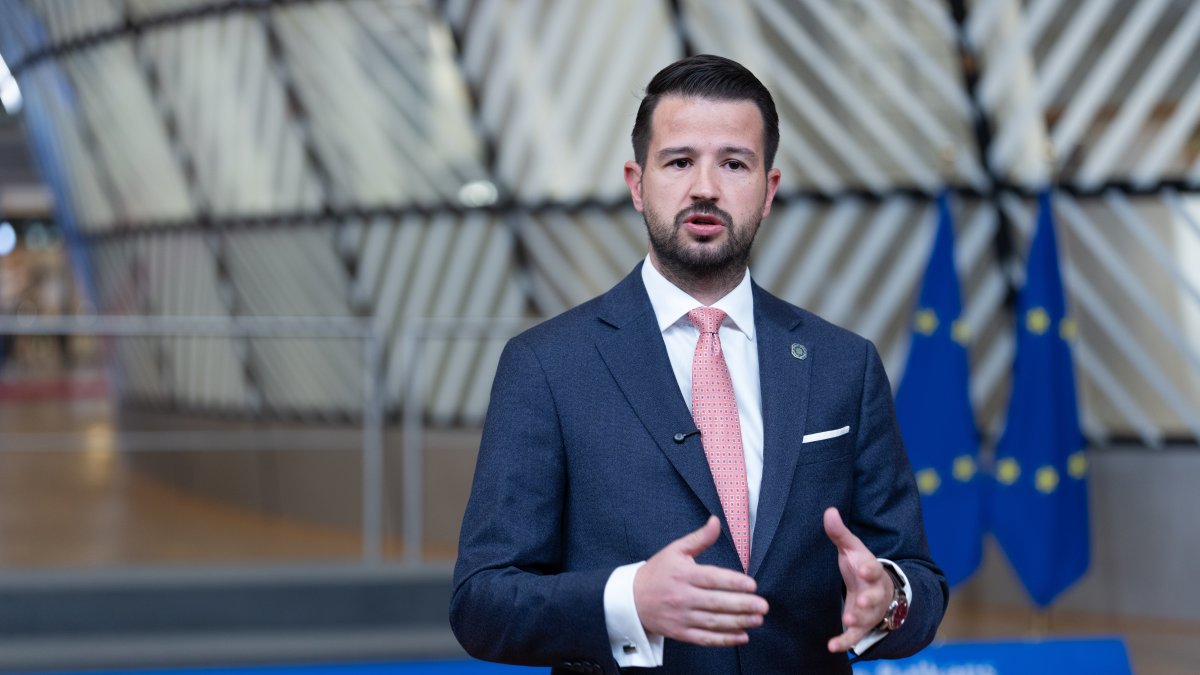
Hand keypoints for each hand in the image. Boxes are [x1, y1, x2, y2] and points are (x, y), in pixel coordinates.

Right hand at [633, 515, 767, 646]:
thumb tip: (716, 521)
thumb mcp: (675, 550)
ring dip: (738, 622)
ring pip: (713, 622)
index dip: (733, 582)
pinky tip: (741, 636)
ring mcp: (680, 617)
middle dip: (742, 605)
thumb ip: (700, 538)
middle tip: (762, 606)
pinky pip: (704, 638)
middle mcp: (682, 596)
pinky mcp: (680, 633)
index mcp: (682, 574)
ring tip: (757, 620)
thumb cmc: (657, 572)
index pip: (711, 579)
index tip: (752, 585)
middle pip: (716, 602)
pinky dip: (723, 639)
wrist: (631, 599)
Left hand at [823, 507, 891, 652]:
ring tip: (847, 621)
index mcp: (872, 571)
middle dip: (868, 599)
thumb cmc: (861, 566)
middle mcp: (874, 592)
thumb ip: (840, 533)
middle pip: (874, 596)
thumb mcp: (852, 548)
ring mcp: (870, 611)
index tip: (862, 567)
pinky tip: (832, 646)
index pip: (873, 568)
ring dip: (858, 620)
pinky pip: (855, 637)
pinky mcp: (861, 626)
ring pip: (867, 618)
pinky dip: (845, 642)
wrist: (879, 590)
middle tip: (860, 600)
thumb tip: (829, 510)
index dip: (868, 568)